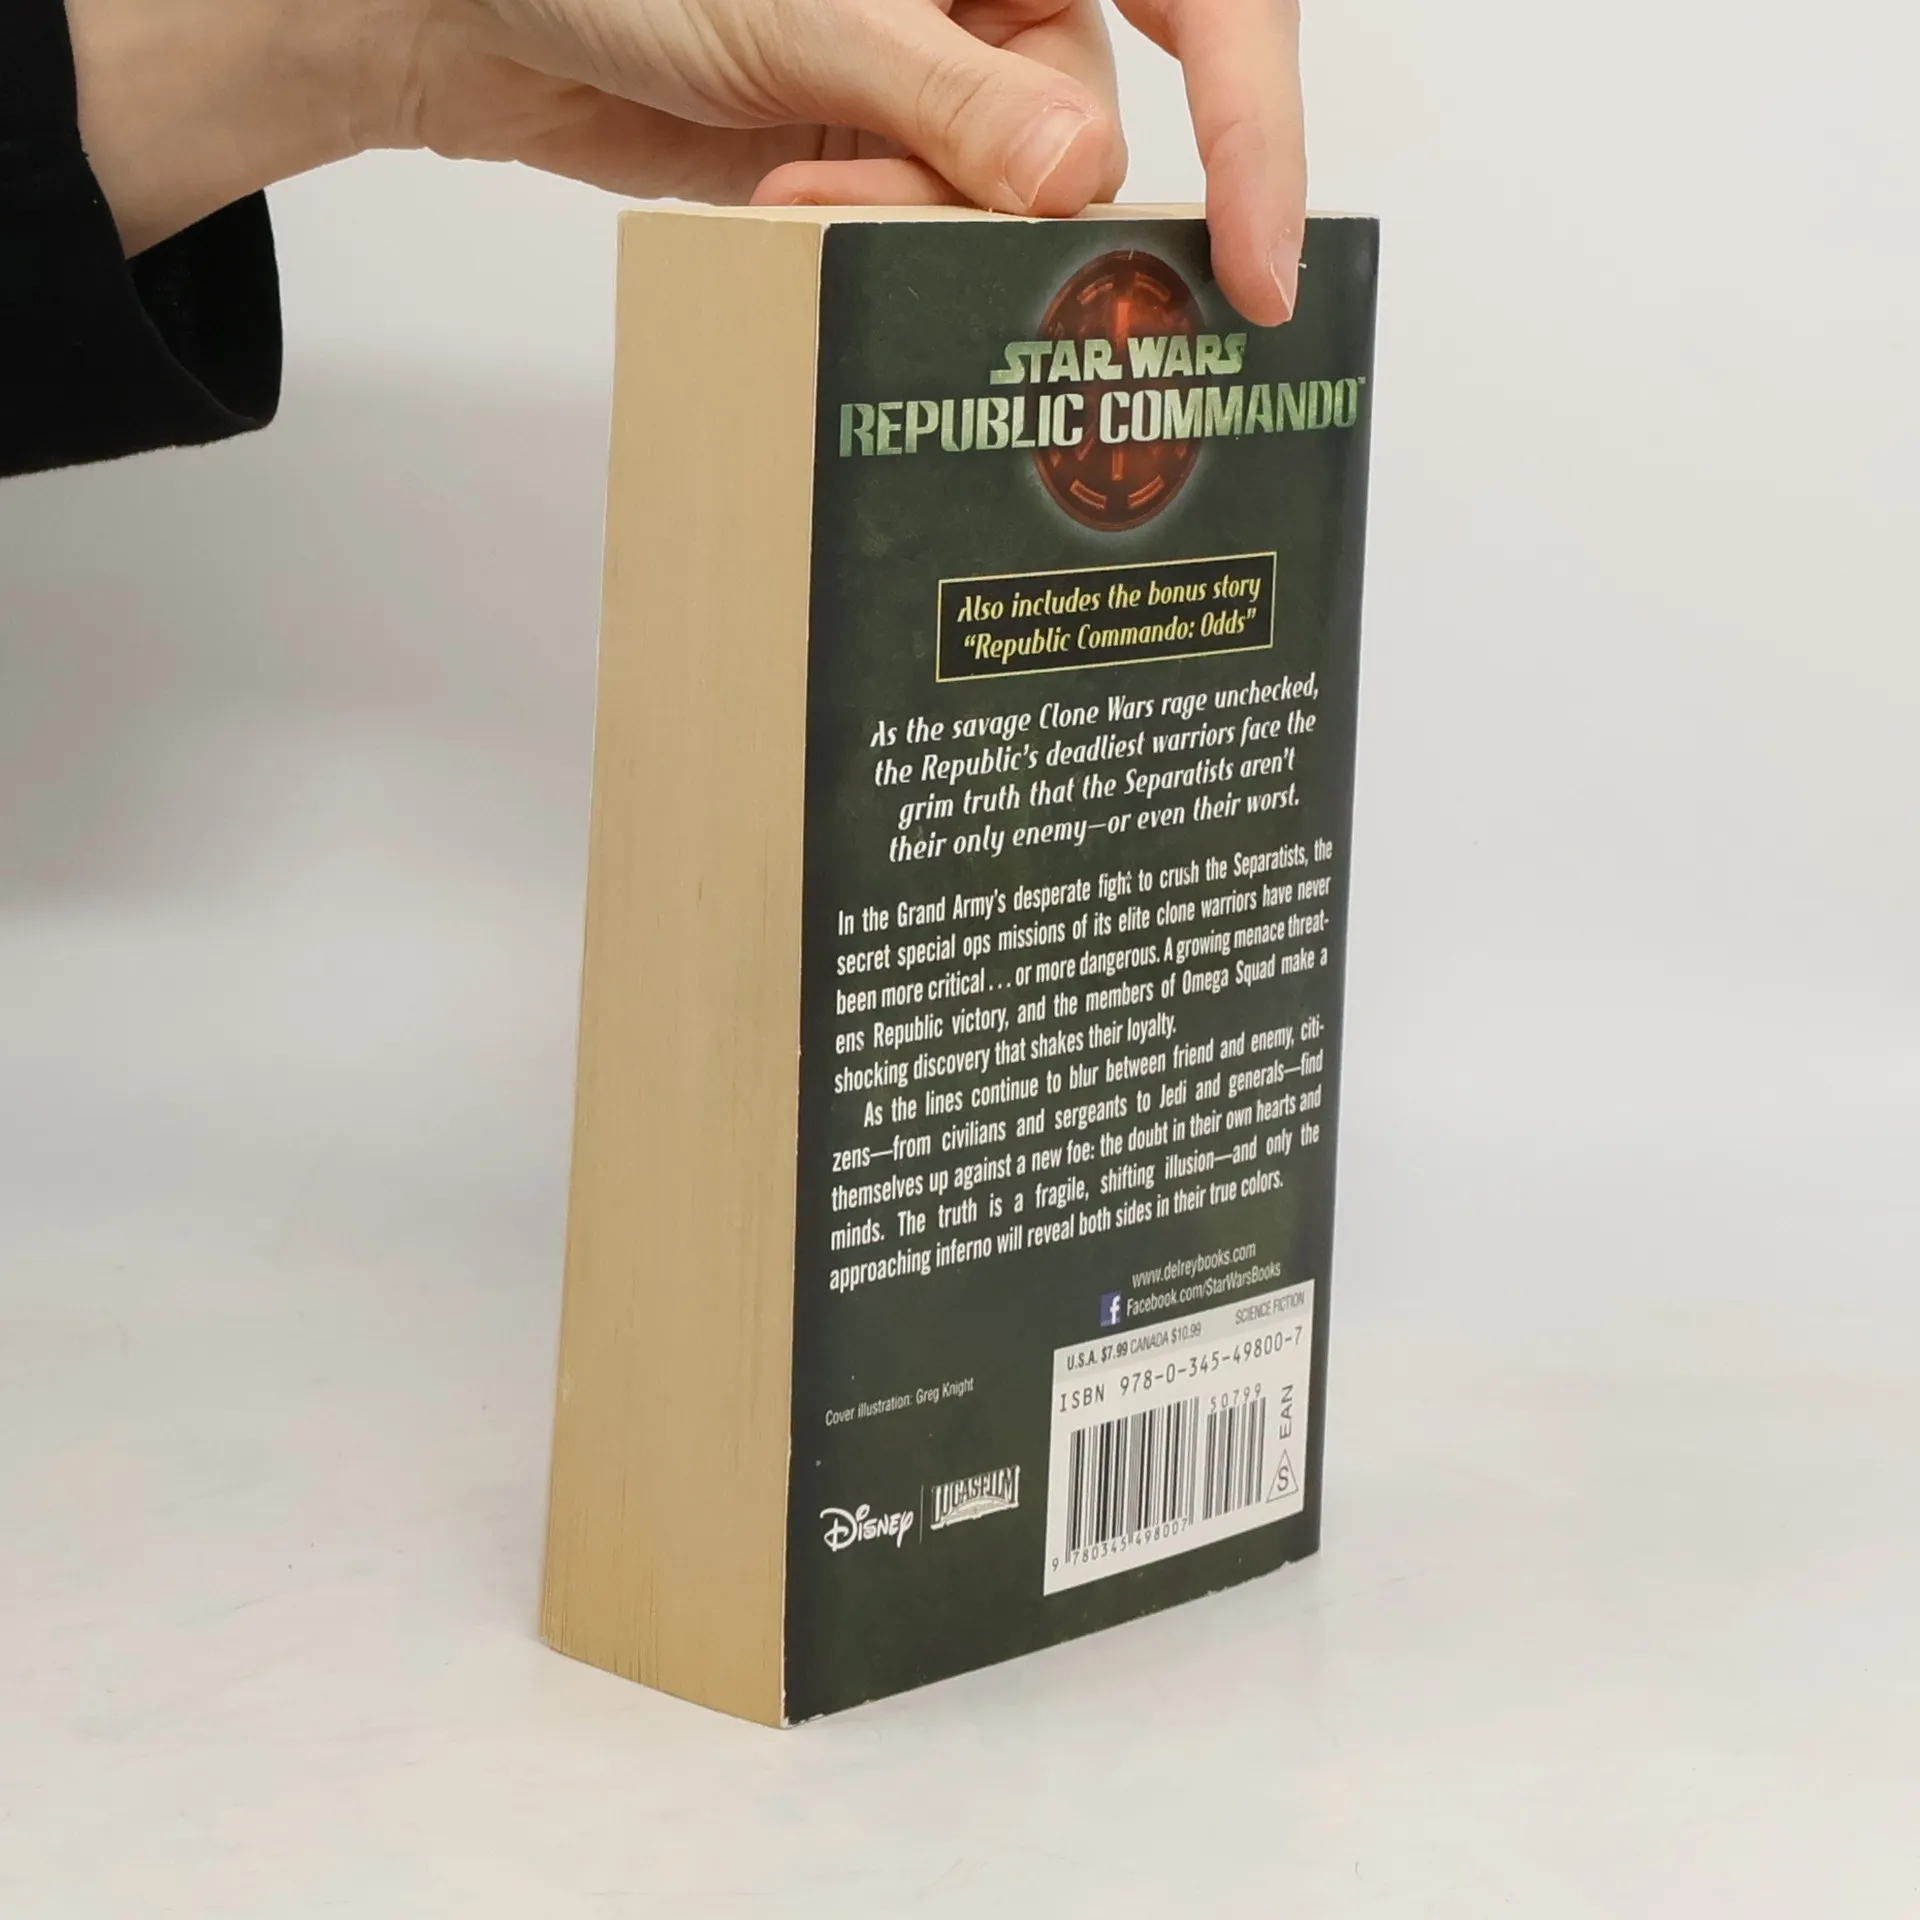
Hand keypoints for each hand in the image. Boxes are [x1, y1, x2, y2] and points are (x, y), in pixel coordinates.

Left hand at [68, 0, 1304, 322]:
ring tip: (795, 199)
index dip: (1256, 120)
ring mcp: (937, 80)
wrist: (475, 14)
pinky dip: (873, 247)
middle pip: (1088, 127)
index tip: (1258, 260)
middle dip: (1005, 199)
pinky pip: (928, 235)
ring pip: (1006, 206)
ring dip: (912, 229)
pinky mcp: (881, 158)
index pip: (1207, 0)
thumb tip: (1082, 175)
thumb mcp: (797, 7)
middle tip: (893, 218)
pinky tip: (786, 211)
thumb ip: (948, 96)